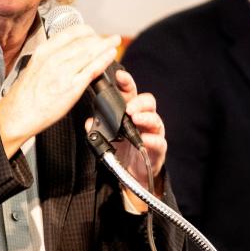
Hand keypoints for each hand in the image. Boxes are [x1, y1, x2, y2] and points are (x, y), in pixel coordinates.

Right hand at [0, 24, 118, 157]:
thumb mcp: (35, 66)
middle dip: (99, 38)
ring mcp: (64, 72)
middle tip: (110, 39)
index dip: (86, 31)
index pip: (70, 33)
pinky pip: (92, 69)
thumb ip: (51, 56)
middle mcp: (54, 58)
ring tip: (115, 42)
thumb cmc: (25, 94)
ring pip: (90, 52)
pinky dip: (104, 59)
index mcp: (44, 51)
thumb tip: (67, 51)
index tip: (94, 33)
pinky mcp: (72, 87)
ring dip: (105, 45)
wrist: (17, 114)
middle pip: (83, 41)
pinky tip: (111, 55)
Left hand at [90, 69, 166, 212]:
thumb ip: (98, 128)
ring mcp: (153, 133)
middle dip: (139, 102)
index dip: (127, 83)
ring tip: (135, 119)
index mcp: (131, 112)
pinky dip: (152, 140)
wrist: (132, 174)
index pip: (131, 93)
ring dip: (146, 117)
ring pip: (155, 120)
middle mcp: (144, 119)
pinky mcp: (157, 149)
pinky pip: (159, 142)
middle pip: (148, 102)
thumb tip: (89, 122)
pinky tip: (144, 139)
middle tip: (129, 108)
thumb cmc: (122, 149)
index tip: (120, 76)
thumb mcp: (107, 137)